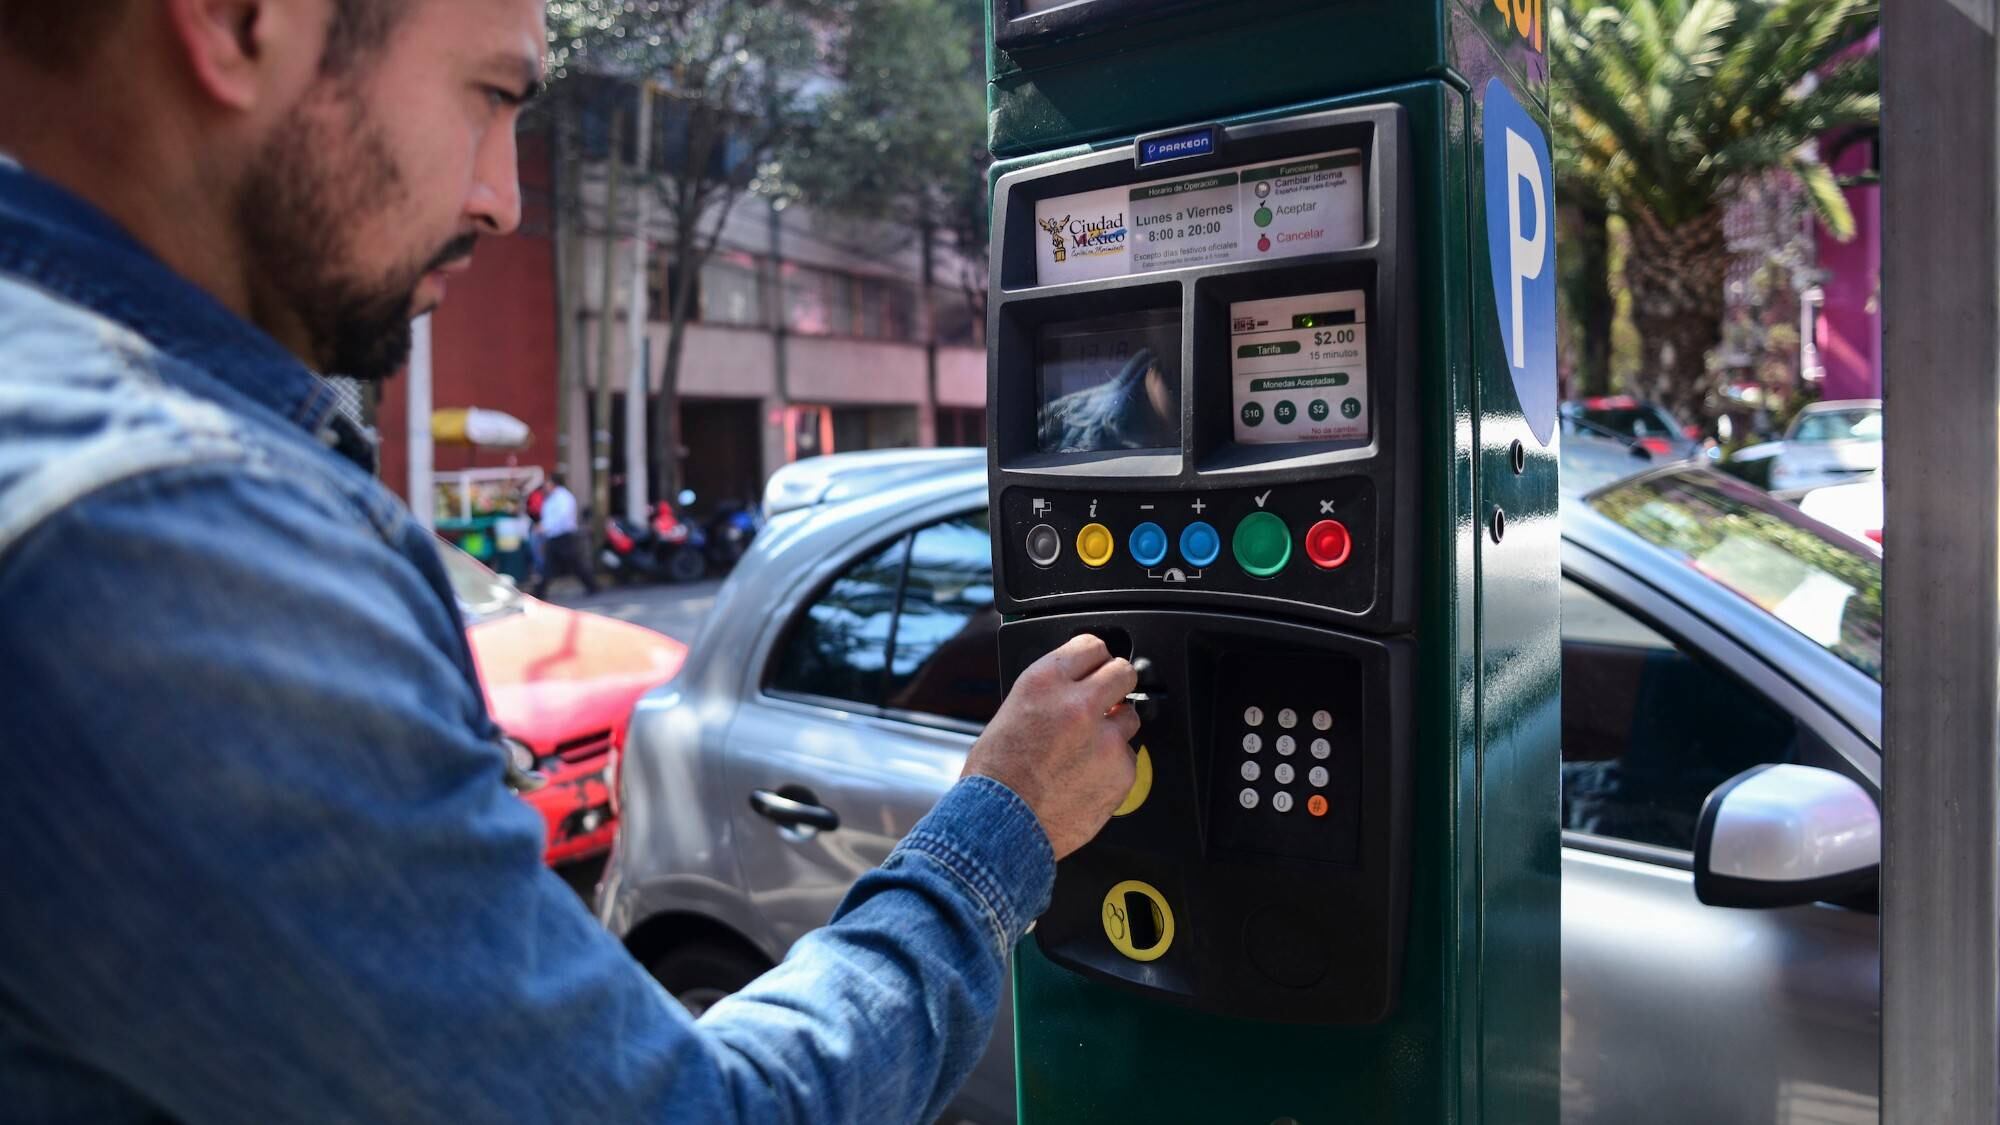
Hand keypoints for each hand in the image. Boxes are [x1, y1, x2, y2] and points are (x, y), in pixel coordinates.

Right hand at [963, 634, 1139, 859]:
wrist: (1001, 824)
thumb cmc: (996, 776)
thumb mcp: (1012, 713)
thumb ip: (1048, 695)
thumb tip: (1074, 688)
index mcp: (1045, 682)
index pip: (1091, 645)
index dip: (1095, 659)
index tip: (1096, 667)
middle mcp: (1079, 703)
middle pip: (1123, 672)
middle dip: (1116, 685)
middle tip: (1106, 702)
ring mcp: (1104, 737)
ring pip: (1131, 716)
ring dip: (1115, 729)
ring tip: (1086, 751)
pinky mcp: (1121, 769)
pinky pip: (1128, 757)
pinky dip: (1113, 766)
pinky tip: (1087, 776)